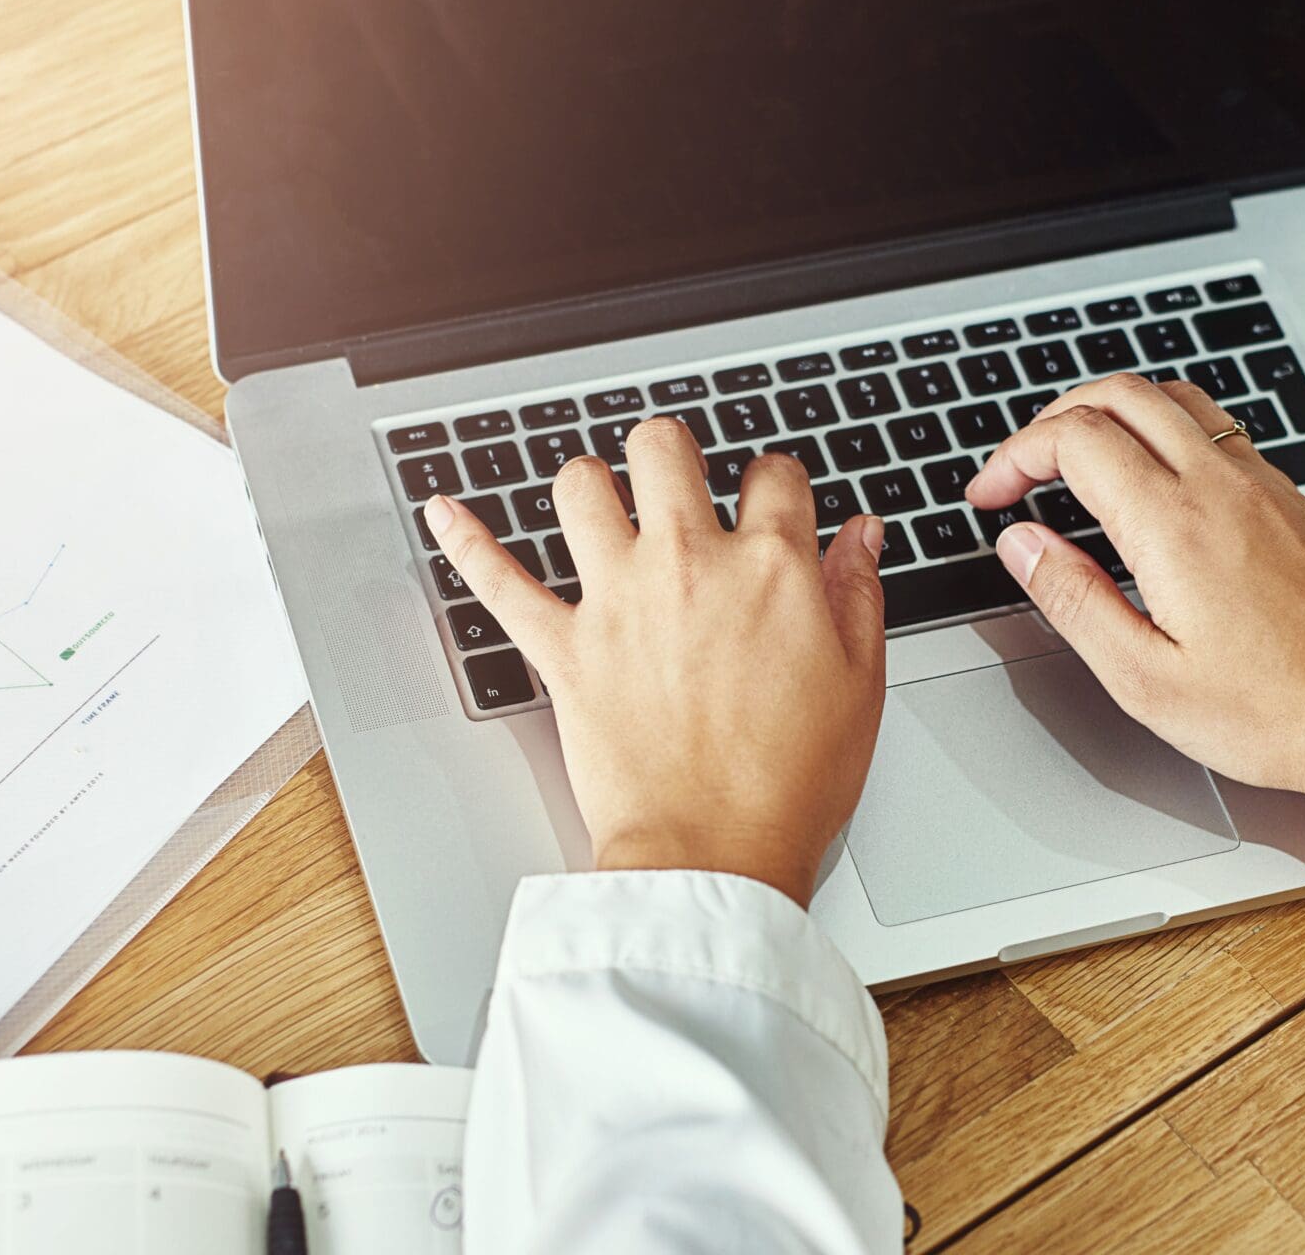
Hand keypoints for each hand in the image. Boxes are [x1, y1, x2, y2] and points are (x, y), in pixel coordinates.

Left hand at [426, 419, 888, 906]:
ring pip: (579, 489)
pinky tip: (444, 512)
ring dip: (589, 486)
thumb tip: (860, 536)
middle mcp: (688, 563)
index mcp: (771, 568)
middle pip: (663, 449)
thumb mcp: (859, 684)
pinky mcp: (563, 649)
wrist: (714, 854)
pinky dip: (466, 541)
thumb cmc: (789, 785)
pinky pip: (498, 580)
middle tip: (675, 478)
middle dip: (670, 452)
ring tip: (600, 501)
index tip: (772, 501)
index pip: (774, 476)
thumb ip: (857, 595)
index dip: (775, 482)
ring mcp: (618, 600)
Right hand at [964, 375, 1304, 906]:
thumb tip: (1022, 545)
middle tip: (1021, 468)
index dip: (1015, 457)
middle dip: (1054, 417)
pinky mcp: (1295, 503)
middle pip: (1120, 393)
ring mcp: (1266, 486)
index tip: (992, 496)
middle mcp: (1222, 485)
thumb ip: (1073, 600)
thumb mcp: (1145, 680)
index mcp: (1173, 524)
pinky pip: (1218, 431)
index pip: (1074, 438)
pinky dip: (1165, 433)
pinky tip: (1156, 488)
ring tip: (1078, 462)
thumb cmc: (1279, 713)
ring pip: (1175, 399)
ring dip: (1112, 412)